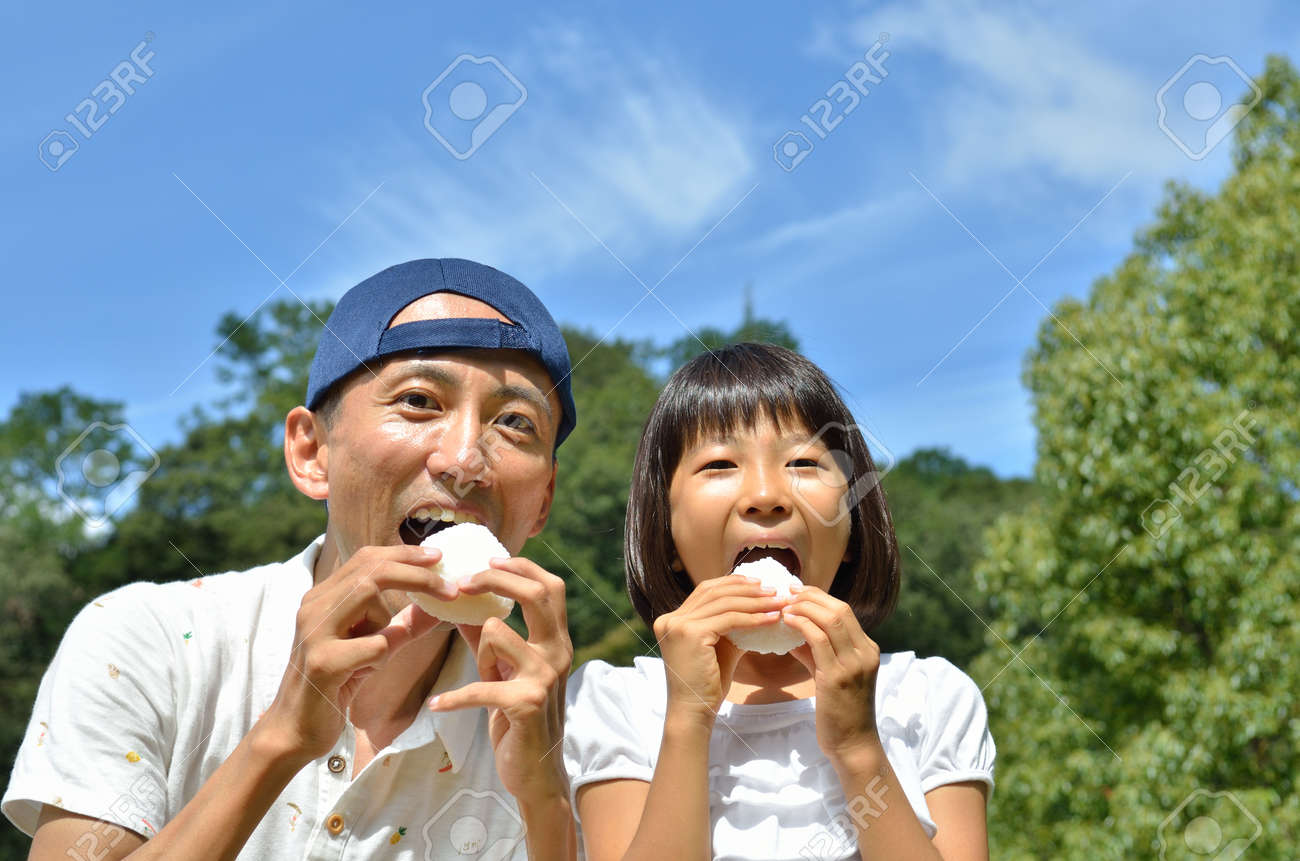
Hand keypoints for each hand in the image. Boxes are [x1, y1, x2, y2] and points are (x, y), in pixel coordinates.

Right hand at [258, 544, 454, 763]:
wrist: (296, 730)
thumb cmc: (336, 685)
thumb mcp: (375, 649)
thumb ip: (403, 627)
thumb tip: (438, 609)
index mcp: (323, 597)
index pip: (367, 559)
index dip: (404, 554)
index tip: (438, 556)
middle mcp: (314, 605)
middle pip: (372, 569)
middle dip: (417, 574)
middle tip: (451, 588)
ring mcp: (315, 631)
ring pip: (371, 597)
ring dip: (387, 624)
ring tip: (373, 653)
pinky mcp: (322, 662)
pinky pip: (373, 646)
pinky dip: (380, 658)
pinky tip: (358, 676)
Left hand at [427, 556, 572, 804]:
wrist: (537, 773)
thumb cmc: (519, 719)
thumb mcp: (507, 673)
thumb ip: (491, 641)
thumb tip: (464, 609)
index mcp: (556, 642)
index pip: (550, 587)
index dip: (521, 566)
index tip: (489, 560)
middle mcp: (557, 653)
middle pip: (535, 593)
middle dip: (496, 580)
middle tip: (463, 584)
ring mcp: (544, 677)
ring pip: (495, 632)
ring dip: (477, 655)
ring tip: (479, 680)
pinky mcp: (526, 703)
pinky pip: (479, 687)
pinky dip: (454, 698)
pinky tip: (438, 705)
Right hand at [652, 575, 787, 721]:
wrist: (694, 711)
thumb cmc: (708, 683)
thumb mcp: (720, 646)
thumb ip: (731, 626)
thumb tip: (760, 607)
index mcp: (672, 620)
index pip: (705, 591)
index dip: (733, 583)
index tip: (758, 583)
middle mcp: (670, 619)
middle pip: (714, 592)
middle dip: (747, 589)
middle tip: (773, 590)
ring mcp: (678, 625)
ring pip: (724, 603)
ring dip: (755, 601)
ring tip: (778, 602)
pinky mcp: (690, 634)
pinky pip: (728, 620)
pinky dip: (752, 617)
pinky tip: (771, 618)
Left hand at [781, 585, 884, 765]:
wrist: (853, 744)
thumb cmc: (840, 712)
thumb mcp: (830, 674)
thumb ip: (816, 653)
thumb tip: (793, 632)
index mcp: (868, 649)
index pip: (844, 610)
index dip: (819, 596)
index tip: (796, 591)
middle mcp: (865, 652)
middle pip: (839, 609)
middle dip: (810, 596)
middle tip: (786, 593)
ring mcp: (854, 664)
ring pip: (830, 619)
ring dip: (803, 608)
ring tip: (783, 606)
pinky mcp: (837, 677)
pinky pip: (818, 640)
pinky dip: (801, 625)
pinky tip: (786, 623)